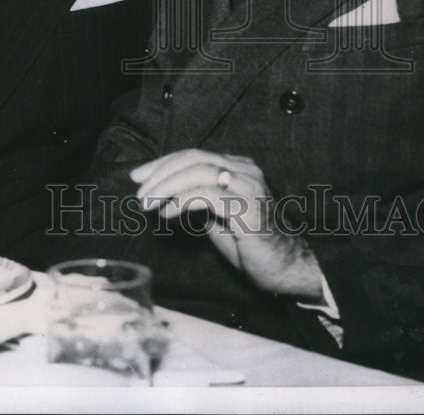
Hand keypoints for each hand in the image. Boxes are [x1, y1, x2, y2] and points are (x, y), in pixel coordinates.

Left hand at [130, 149, 323, 300]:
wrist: (284, 268)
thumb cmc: (249, 243)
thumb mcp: (216, 215)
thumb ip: (195, 199)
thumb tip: (160, 193)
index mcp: (238, 167)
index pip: (194, 155)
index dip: (163, 163)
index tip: (138, 175)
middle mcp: (245, 171)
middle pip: (195, 158)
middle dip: (161, 171)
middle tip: (139, 190)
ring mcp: (249, 188)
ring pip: (199, 172)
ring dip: (167, 186)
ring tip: (147, 203)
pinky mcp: (248, 209)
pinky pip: (208, 196)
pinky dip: (182, 201)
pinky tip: (167, 214)